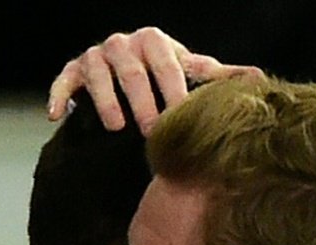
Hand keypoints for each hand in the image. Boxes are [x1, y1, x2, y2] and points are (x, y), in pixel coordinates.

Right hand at [47, 26, 262, 134]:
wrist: (126, 72)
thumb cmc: (164, 75)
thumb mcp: (189, 73)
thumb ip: (218, 77)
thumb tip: (259, 77)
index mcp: (154, 41)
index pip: (167, 65)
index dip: (175, 92)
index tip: (183, 118)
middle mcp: (123, 43)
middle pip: (133, 73)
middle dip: (144, 103)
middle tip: (153, 133)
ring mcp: (96, 56)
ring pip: (98, 75)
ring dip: (107, 101)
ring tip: (117, 127)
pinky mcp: (72, 70)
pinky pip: (63, 81)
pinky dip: (58, 97)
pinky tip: (56, 117)